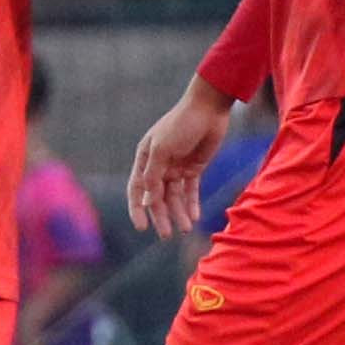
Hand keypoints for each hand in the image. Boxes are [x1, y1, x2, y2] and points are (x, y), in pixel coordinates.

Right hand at [126, 88, 230, 240]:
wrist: (208, 109)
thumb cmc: (180, 124)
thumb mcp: (162, 149)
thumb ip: (154, 175)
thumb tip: (148, 200)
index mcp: (145, 159)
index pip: (137, 189)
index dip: (137, 209)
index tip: (141, 228)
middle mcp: (158, 166)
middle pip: (157, 197)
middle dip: (161, 216)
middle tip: (165, 236)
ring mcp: (176, 168)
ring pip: (175, 197)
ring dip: (178, 213)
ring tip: (185, 229)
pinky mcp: (194, 168)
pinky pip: (191, 191)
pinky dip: (192, 204)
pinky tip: (194, 217)